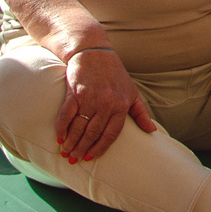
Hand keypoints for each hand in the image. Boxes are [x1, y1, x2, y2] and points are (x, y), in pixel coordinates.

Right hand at [55, 44, 156, 162]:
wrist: (94, 51)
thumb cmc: (115, 73)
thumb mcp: (132, 92)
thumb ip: (141, 112)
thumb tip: (152, 131)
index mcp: (121, 106)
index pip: (111, 134)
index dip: (100, 148)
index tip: (91, 158)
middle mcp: (106, 104)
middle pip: (93, 133)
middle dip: (82, 149)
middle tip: (73, 159)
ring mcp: (90, 98)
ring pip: (79, 127)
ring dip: (71, 142)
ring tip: (65, 152)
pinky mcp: (75, 92)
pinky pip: (66, 115)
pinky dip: (61, 128)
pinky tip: (59, 137)